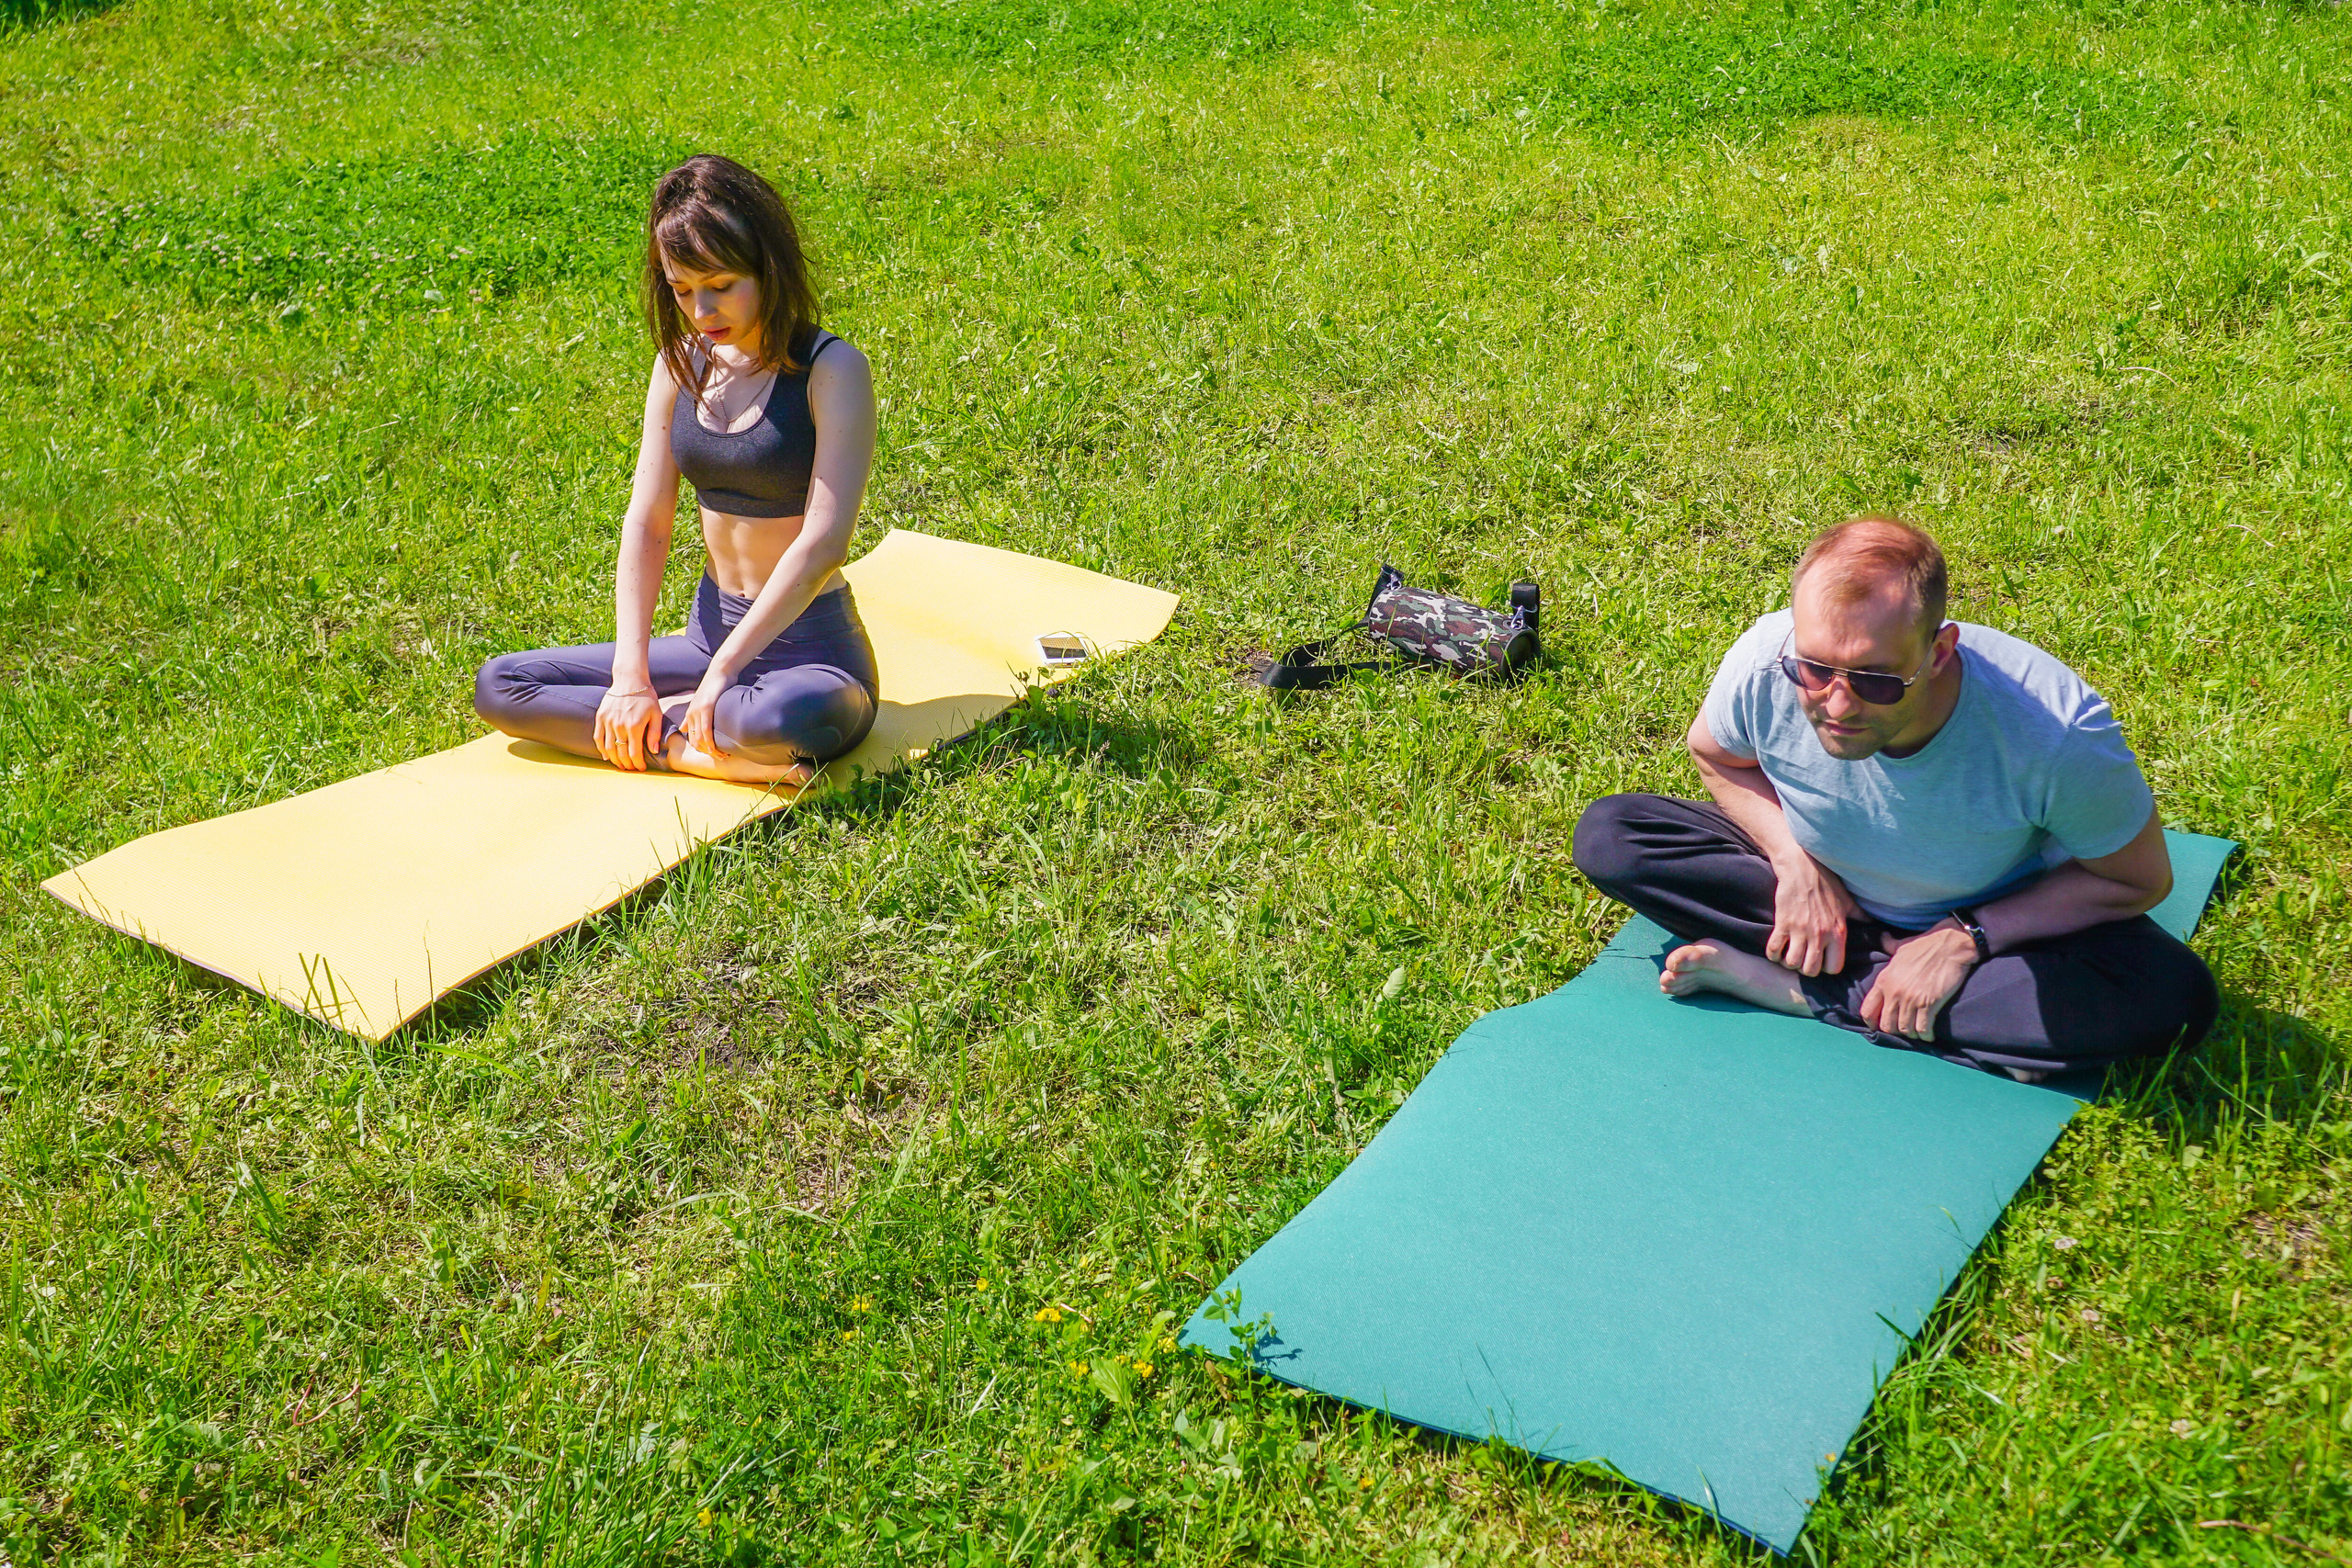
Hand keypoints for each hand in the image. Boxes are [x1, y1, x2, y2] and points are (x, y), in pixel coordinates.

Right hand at [593, 686, 663, 771]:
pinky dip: (601, 749)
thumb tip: (653, 751)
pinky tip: (606, 756)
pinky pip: (598, 737)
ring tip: (620, 765)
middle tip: (631, 769)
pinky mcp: (601, 717)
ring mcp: (608, 721)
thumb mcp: (657, 714)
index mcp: (635, 726)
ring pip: (608, 748)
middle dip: (627, 764)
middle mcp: (620, 726)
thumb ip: (655, 733)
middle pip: (621, 753)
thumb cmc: (646, 697)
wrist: (630, 680)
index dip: (637, 764)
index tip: (641, 768)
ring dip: (614, 759)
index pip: (634, 753)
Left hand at [680, 676, 727, 759]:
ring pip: (700, 738)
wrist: (720, 672)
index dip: (702, 750)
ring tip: (722, 755)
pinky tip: (717, 747)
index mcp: (689, 715)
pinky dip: (711, 741)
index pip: (692, 739)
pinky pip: (706, 729)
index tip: (715, 755)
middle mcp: (691, 714)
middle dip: (707, 752)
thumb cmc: (715, 687)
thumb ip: (691, 717)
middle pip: (695, 741)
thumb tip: (682, 729)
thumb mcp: (701, 703)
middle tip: (721, 758)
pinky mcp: (706, 708)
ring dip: (711, 750)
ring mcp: (697, 711)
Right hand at [1766, 853, 1861, 975]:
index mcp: (1838, 932)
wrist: (1802, 867)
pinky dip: (1773, 954)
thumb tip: (1874, 923)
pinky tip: (1776, 949)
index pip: (1834, 967)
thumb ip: (1860, 915)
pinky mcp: (1782, 924)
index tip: (1821, 960)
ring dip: (1789, 962)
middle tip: (1804, 959)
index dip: (1827, 968)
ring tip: (1789, 955)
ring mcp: (1799, 930)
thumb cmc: (1826, 883)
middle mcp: (1820, 935)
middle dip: (1806, 968)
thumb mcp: (1847, 901)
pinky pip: (1774, 949)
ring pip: (1792, 963)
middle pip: (1810, 970)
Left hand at [1859, 923, 1979, 1041]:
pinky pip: (1922, 1028)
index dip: (1872, 1023)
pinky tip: (1929, 1035)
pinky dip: (1925, 1035)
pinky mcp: (1929, 1004)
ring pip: (1905, 1029)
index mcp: (1884, 980)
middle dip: (1894, 1031)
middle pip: (1887, 1025)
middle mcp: (1894, 992)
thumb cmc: (1926, 944)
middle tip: (1904, 1030)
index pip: (1868, 1010)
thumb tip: (1883, 938)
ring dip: (1911, 1034)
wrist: (1950, 945)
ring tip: (1917, 1032)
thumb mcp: (1902, 946)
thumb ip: (1889, 946)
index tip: (1879, 1027)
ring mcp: (1911, 999)